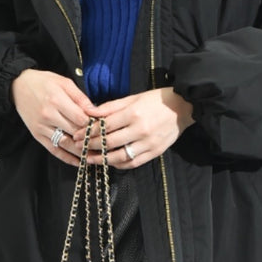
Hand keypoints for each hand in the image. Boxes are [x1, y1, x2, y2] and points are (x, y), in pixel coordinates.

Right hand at [10, 69, 100, 164]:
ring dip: (82, 152)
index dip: (94, 125)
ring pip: (66, 144)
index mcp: (57, 100)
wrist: (17, 86)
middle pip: (75, 133)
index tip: (103, 127)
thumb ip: (80, 97)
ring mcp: (42, 127)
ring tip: (96, 156)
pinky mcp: (37, 135)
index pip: (81, 119)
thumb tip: (95, 111)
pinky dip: (67, 158)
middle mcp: (49, 115)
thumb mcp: (64, 82)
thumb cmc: (43, 82)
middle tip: (104, 144)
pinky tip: (79, 162)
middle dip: (91, 139)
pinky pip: (54, 150)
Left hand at [71, 88, 194, 168]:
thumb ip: (111, 106)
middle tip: (79, 148)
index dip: (88, 132)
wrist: (183, 107)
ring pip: (120, 156)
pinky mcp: (155, 152)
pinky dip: (119, 164)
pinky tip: (109, 162)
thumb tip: (90, 112)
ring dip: (102, 159)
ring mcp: (148, 143)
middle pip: (109, 142)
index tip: (77, 135)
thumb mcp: (133, 97)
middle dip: (91, 146)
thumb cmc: (157, 100)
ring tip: (90, 159)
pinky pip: (133, 163)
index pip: (105, 126)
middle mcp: (140, 130)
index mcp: (133, 113)